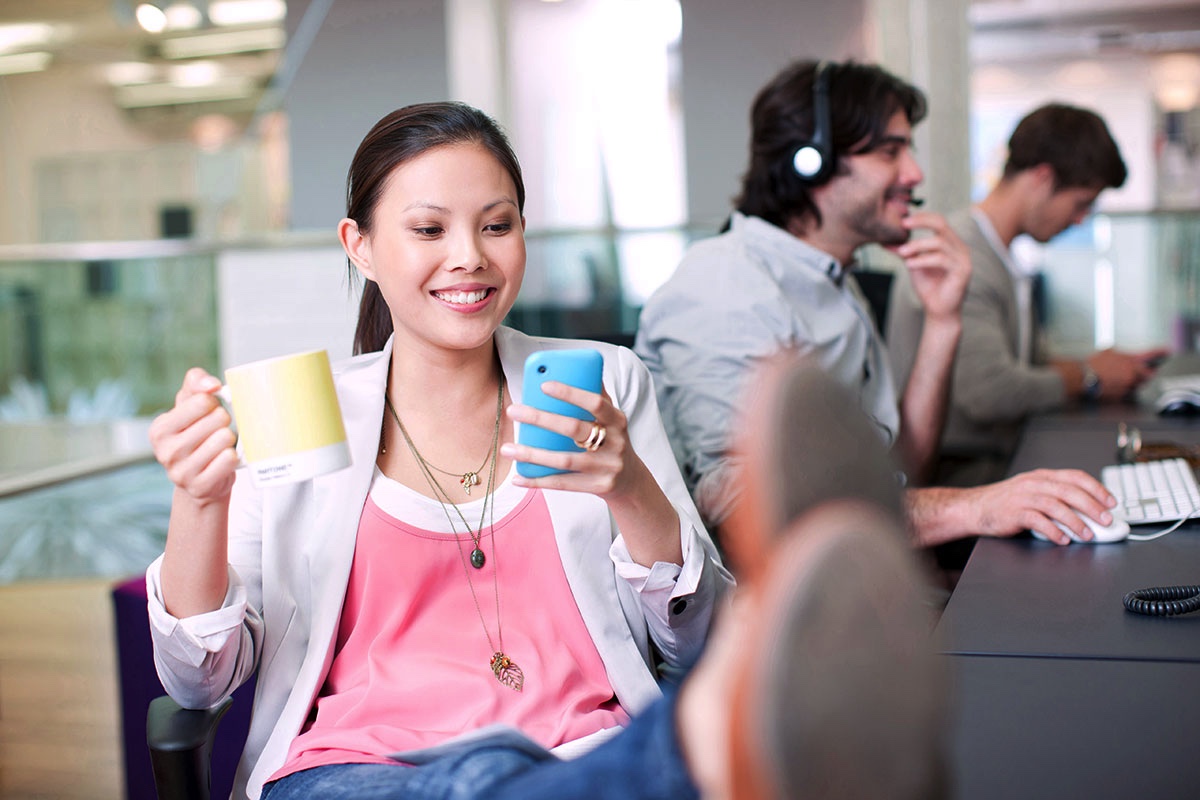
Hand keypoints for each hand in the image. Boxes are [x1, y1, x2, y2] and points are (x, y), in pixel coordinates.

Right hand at [148, 368, 237, 504]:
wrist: (200, 479)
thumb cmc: (195, 435)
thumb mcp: (189, 405)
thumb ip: (196, 383)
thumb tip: (211, 384)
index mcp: (159, 429)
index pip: (202, 401)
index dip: (213, 404)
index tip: (208, 412)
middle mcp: (166, 451)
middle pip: (218, 419)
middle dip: (223, 422)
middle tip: (216, 431)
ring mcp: (181, 472)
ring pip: (225, 439)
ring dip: (229, 440)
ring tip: (219, 446)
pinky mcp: (200, 486)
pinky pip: (229, 459)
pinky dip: (233, 456)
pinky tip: (224, 459)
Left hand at [502, 381, 639, 497]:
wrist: (631, 481)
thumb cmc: (612, 442)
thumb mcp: (612, 419)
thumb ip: (598, 397)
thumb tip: (579, 369)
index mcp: (617, 420)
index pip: (594, 403)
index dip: (570, 393)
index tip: (543, 385)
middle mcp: (614, 443)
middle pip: (574, 429)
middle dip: (541, 419)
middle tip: (513, 410)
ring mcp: (606, 467)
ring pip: (564, 460)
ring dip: (532, 454)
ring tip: (507, 448)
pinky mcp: (597, 487)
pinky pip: (563, 484)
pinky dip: (538, 481)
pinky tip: (518, 477)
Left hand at [889, 212, 970, 322]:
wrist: (938, 311)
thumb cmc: (929, 287)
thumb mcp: (913, 264)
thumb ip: (904, 252)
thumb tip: (884, 241)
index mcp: (951, 243)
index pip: (939, 221)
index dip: (922, 217)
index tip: (902, 220)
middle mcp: (960, 248)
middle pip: (942, 225)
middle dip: (921, 222)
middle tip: (902, 225)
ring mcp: (963, 259)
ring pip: (939, 243)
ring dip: (917, 246)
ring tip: (901, 253)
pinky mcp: (962, 272)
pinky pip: (941, 260)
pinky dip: (923, 260)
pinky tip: (910, 264)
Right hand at [966, 468, 1116, 544]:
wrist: (975, 508)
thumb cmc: (1007, 503)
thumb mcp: (1033, 492)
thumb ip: (1057, 497)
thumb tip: (1088, 512)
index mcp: (1043, 476)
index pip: (1075, 477)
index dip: (1097, 489)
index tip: (1111, 502)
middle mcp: (1034, 483)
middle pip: (1069, 491)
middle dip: (1092, 507)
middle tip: (1106, 520)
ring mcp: (1023, 497)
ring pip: (1056, 506)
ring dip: (1075, 521)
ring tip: (1087, 535)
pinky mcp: (1013, 512)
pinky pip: (1038, 521)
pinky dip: (1053, 531)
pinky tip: (1063, 539)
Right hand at [1088, 347, 1170, 398]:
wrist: (1083, 377)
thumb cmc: (1093, 364)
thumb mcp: (1108, 352)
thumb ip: (1122, 355)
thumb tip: (1124, 357)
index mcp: (1131, 360)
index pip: (1151, 354)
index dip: (1160, 352)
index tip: (1167, 351)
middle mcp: (1133, 372)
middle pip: (1147, 375)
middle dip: (1144, 374)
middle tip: (1137, 372)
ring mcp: (1129, 385)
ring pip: (1137, 385)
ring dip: (1132, 382)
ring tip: (1118, 379)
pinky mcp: (1123, 395)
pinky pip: (1128, 393)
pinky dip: (1123, 390)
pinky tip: (1113, 386)